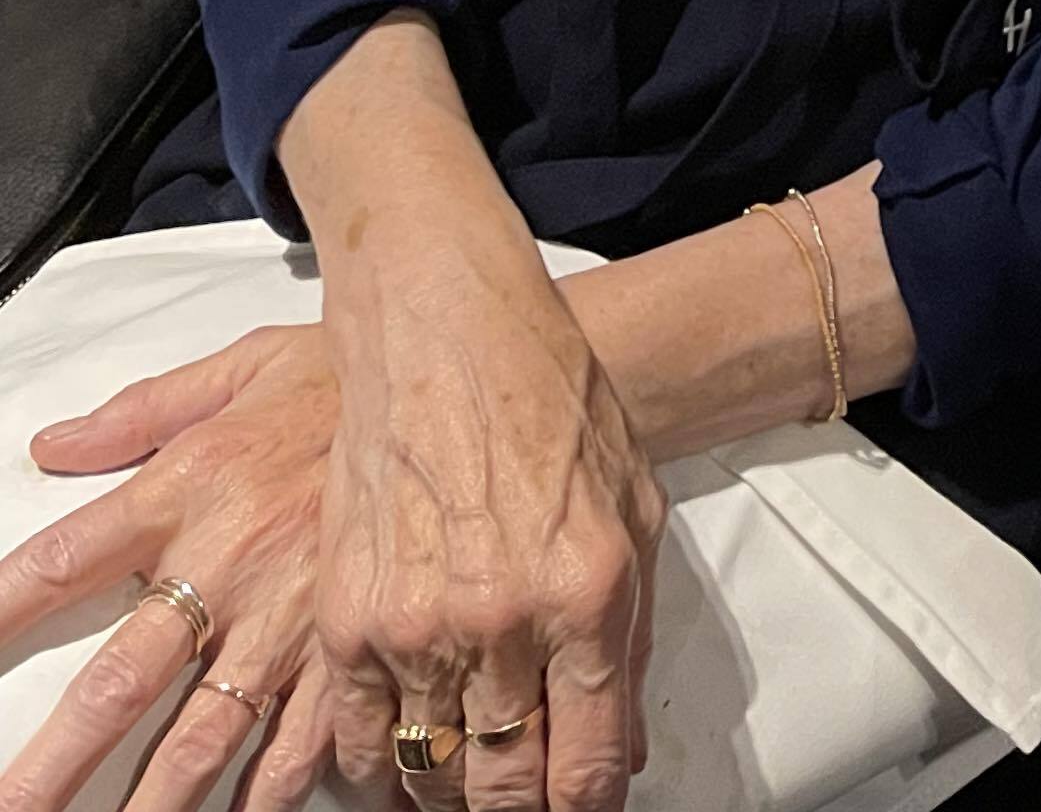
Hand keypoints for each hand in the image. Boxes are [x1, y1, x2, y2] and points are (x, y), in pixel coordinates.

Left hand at [0, 324, 343, 811]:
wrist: (457, 376)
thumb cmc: (346, 373)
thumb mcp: (239, 369)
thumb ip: (142, 410)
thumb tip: (54, 442)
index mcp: (186, 488)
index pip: (63, 561)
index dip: (3, 611)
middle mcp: (225, 564)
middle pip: (117, 683)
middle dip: (55, 764)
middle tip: (12, 810)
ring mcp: (288, 618)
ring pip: (199, 737)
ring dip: (147, 805)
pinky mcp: (349, 647)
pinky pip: (299, 743)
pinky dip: (267, 793)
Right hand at [311, 218, 662, 811]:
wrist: (449, 334)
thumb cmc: (553, 404)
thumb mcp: (632, 507)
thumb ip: (630, 636)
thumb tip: (625, 749)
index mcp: (587, 592)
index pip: (589, 761)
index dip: (587, 805)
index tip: (581, 810)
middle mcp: (505, 620)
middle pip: (508, 783)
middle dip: (520, 810)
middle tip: (523, 801)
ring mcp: (418, 624)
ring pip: (434, 769)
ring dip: (455, 788)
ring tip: (470, 779)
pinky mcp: (350, 617)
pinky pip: (361, 737)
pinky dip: (382, 763)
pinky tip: (405, 752)